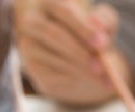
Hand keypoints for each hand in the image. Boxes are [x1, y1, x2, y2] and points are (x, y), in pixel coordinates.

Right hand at [15, 0, 131, 105]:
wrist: (83, 63)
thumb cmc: (92, 37)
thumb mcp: (104, 26)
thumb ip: (104, 21)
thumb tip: (97, 23)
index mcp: (50, 4)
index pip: (63, 10)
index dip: (83, 28)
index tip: (102, 44)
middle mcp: (33, 21)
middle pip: (52, 34)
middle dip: (78, 51)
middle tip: (100, 66)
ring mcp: (30, 45)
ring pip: (55, 58)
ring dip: (81, 69)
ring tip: (101, 76)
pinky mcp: (33, 68)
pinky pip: (53, 75)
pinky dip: (74, 80)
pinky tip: (86, 79)